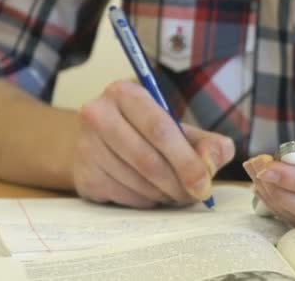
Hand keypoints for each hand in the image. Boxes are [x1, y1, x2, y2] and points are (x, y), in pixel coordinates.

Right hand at [71, 81, 234, 207]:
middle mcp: (98, 114)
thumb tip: (212, 163)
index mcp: (126, 93)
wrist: (105, 145)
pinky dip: (147, 201)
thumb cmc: (150, 135)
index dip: (186, 161)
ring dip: (164, 194)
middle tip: (194, 195)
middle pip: (147, 159)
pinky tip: (152, 192)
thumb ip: (209, 144)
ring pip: (137, 182)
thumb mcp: (182, 132)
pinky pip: (125, 197)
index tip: (204, 184)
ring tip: (175, 191)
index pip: (160, 130)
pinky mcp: (83, 175)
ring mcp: (85, 146)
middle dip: (178, 183)